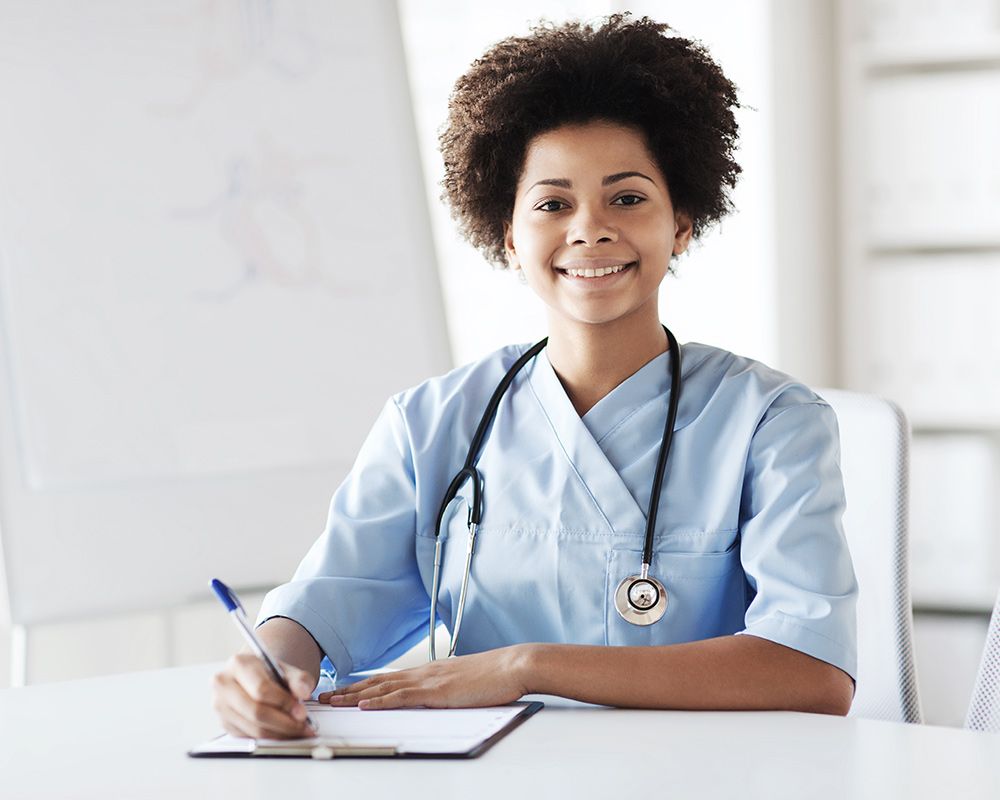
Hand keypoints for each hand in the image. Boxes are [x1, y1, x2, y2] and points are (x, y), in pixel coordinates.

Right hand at [211, 653, 316, 738]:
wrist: (251, 675)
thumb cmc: (267, 671)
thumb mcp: (285, 669)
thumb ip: (298, 679)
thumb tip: (304, 693)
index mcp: (239, 664)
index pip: (261, 689)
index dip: (284, 703)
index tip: (302, 712)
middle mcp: (224, 684)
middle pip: (256, 712)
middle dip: (284, 722)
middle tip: (303, 725)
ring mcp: (220, 706)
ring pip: (252, 728)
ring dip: (279, 733)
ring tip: (297, 730)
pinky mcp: (224, 723)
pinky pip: (249, 737)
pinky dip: (269, 738)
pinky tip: (284, 733)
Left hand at [318, 645, 531, 709]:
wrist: (512, 665)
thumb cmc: (495, 675)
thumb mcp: (465, 681)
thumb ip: (447, 687)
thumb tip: (439, 696)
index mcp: (429, 671)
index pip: (388, 678)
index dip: (363, 684)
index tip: (343, 689)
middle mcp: (423, 673)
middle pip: (377, 681)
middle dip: (348, 690)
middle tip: (325, 695)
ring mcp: (428, 681)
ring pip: (382, 688)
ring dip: (354, 696)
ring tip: (332, 702)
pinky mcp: (436, 692)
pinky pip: (401, 697)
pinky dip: (379, 702)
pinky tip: (363, 706)